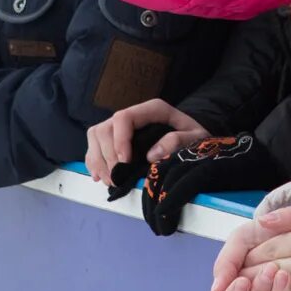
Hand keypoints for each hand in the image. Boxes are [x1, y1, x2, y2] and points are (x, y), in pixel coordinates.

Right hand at [85, 99, 206, 183]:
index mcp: (152, 110)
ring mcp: (122, 126)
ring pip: (96, 135)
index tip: (125, 162)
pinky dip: (93, 161)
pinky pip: (95, 145)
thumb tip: (152, 154)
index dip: (119, 140)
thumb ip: (178, 141)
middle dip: (108, 156)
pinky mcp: (116, 138)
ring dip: (98, 160)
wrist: (194, 139)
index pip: (124, 118)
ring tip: (110, 181)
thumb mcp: (196, 138)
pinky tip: (100, 176)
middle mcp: (134, 114)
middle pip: (105, 128)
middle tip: (117, 179)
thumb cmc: (195, 138)